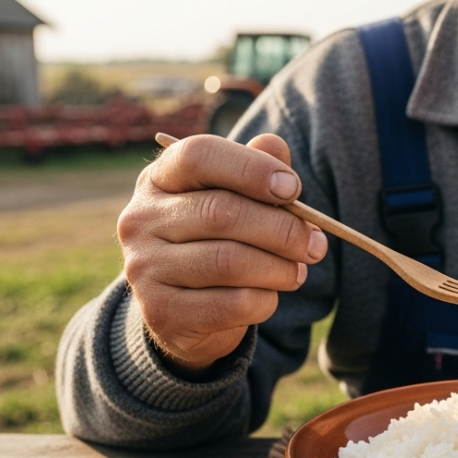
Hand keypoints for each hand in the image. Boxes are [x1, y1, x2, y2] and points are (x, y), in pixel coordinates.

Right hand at [118, 134, 327, 375]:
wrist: (186, 312)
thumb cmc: (218, 242)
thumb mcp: (235, 201)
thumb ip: (256, 170)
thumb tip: (275, 144)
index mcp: (159, 179)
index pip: (198, 155)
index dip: (251, 168)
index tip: (293, 188)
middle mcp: (141, 219)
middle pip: (221, 212)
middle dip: (283, 229)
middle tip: (316, 244)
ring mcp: (145, 267)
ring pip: (230, 262)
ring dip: (280, 268)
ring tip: (298, 271)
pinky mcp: (162, 312)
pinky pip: (233, 304)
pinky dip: (265, 300)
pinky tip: (269, 296)